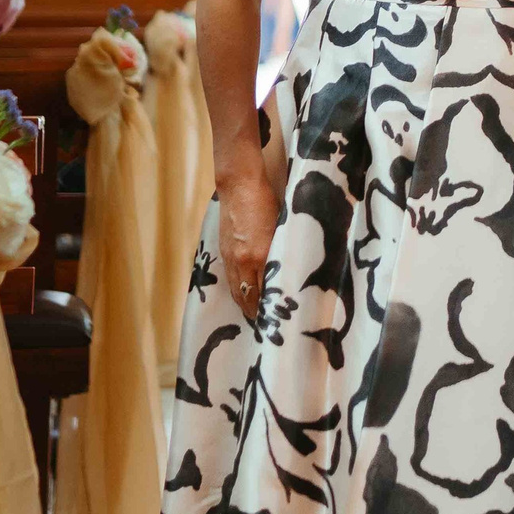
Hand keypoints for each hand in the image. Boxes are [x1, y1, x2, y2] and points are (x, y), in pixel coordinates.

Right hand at [213, 168, 279, 316]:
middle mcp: (244, 260)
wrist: (239, 185)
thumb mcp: (281, 228)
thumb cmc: (267, 202)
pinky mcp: (223, 253)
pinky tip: (244, 298)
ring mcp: (231, 258)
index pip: (267, 292)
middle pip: (249, 297)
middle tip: (269, 328)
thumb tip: (290, 271)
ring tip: (256, 318)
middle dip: (258, 314)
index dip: (272, 309)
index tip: (282, 322)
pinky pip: (230, 281)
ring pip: (237, 292)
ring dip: (246, 307)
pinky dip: (237, 293)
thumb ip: (282, 252)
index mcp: (262, 254)